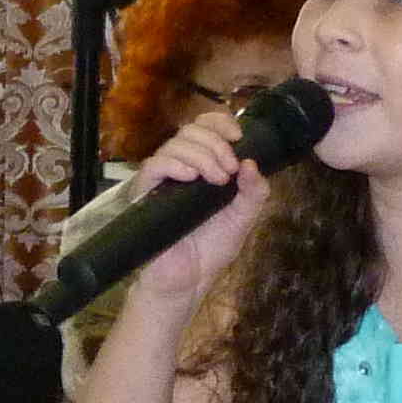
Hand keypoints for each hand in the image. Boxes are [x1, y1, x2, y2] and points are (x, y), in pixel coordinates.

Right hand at [123, 109, 274, 304]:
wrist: (189, 279)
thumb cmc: (212, 249)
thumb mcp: (243, 218)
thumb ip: (254, 192)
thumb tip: (251, 163)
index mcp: (204, 166)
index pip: (205, 127)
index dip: (220, 123)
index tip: (238, 137)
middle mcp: (182, 168)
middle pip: (190, 131)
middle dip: (215, 144)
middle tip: (229, 171)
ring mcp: (163, 180)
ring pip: (174, 144)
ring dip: (201, 155)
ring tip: (216, 180)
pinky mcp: (147, 194)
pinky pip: (154, 166)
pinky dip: (174, 165)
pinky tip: (190, 176)